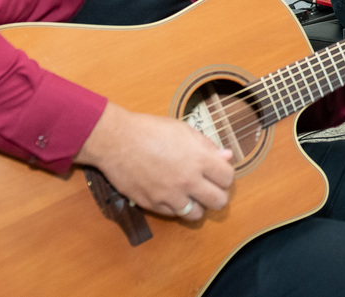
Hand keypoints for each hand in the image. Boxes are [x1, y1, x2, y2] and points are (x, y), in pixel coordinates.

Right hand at [75, 103, 233, 221]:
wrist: (117, 141)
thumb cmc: (150, 130)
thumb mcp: (184, 130)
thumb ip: (207, 146)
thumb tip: (227, 156)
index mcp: (199, 159)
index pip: (228, 178)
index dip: (225, 176)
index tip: (218, 174)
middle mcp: (188, 181)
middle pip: (219, 202)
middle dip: (217, 195)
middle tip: (209, 188)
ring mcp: (170, 195)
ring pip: (197, 214)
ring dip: (197, 205)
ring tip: (191, 194)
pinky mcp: (153, 205)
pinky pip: (173, 215)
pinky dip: (176, 207)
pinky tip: (172, 195)